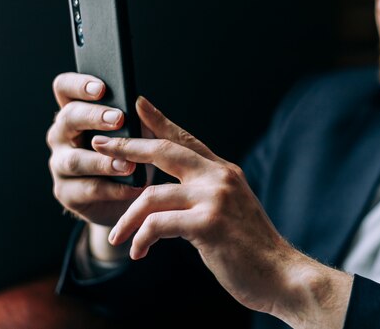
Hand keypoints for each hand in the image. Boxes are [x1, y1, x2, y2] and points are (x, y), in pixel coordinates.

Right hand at [46, 72, 144, 225]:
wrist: (134, 200)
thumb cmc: (137, 158)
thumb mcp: (145, 135)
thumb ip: (142, 120)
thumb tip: (140, 102)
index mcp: (78, 113)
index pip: (65, 88)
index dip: (79, 85)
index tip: (102, 87)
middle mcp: (62, 136)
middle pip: (67, 118)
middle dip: (93, 117)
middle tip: (119, 119)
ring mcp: (60, 165)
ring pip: (74, 160)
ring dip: (102, 161)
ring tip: (128, 164)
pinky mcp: (67, 193)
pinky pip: (86, 189)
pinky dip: (112, 188)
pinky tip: (132, 187)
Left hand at [94, 96, 352, 327]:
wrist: (280, 274)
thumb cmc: (251, 247)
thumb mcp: (231, 209)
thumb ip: (205, 194)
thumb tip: (171, 192)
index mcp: (224, 172)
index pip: (187, 139)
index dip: (160, 120)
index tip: (138, 104)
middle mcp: (220, 177)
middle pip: (165, 151)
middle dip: (127, 146)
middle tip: (99, 145)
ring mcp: (215, 198)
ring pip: (151, 194)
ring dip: (126, 218)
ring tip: (116, 237)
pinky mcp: (208, 224)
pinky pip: (158, 224)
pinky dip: (141, 239)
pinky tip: (138, 252)